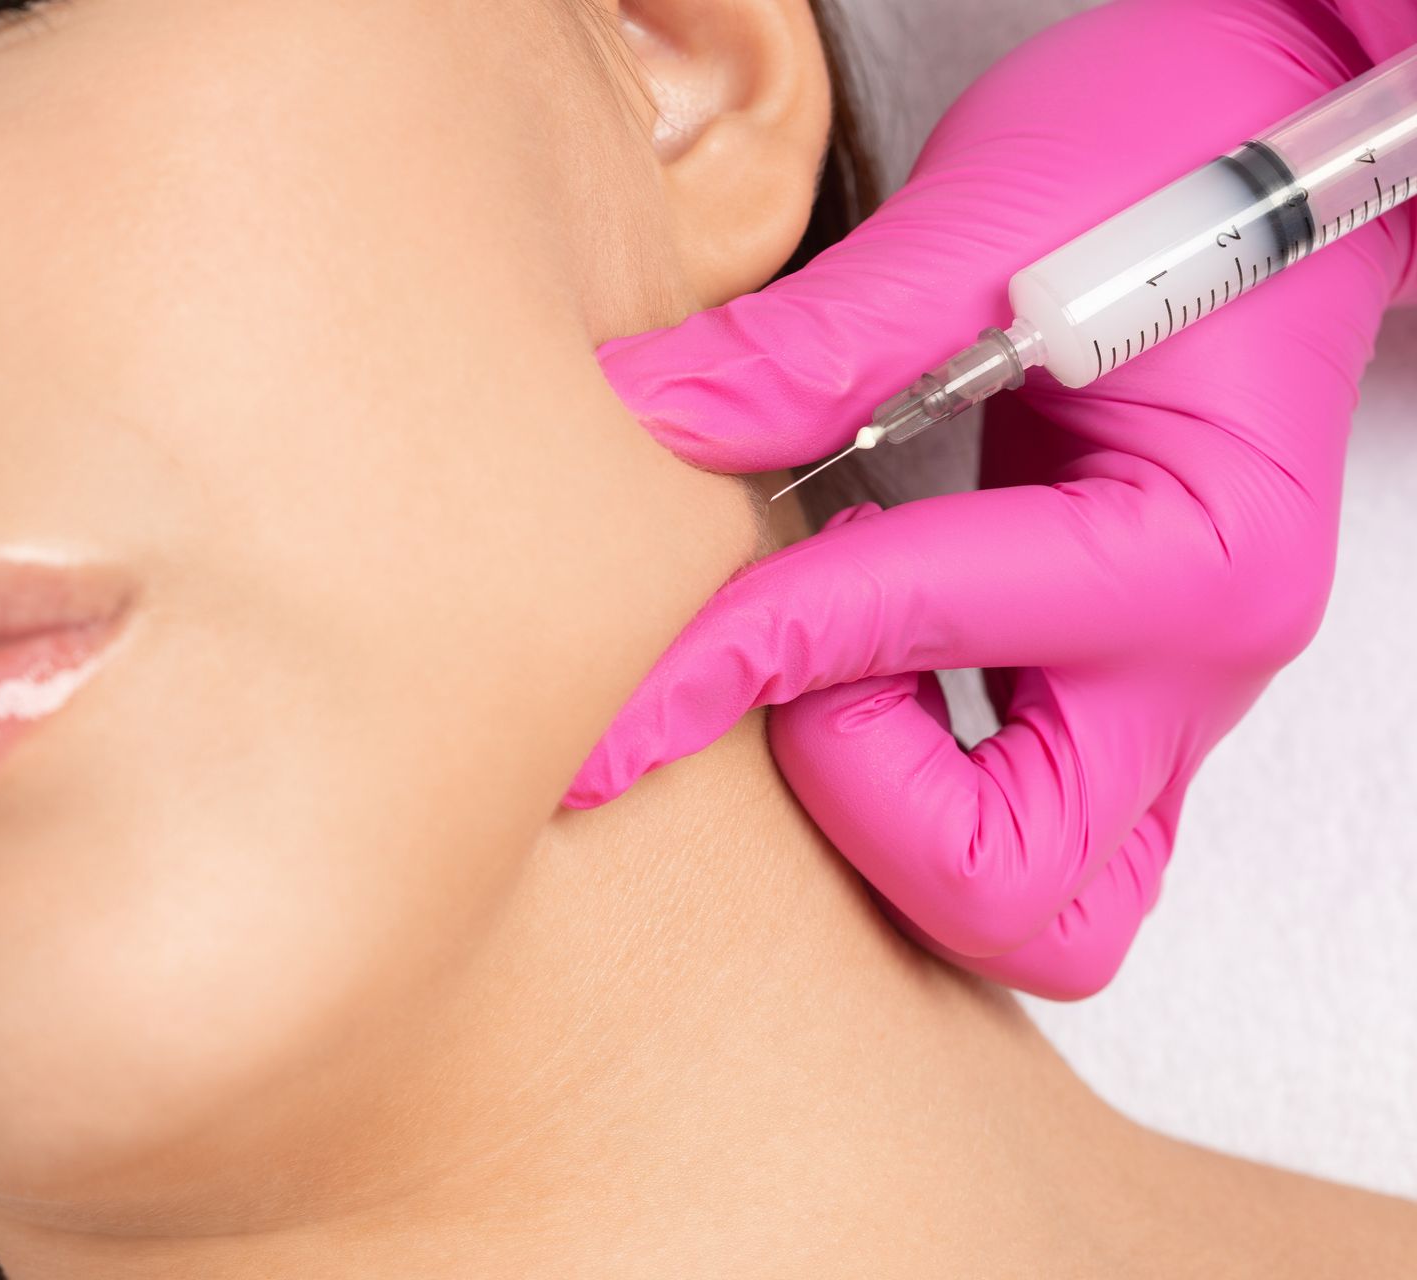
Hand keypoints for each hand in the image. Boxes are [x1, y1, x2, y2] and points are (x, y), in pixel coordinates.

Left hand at [562, 0, 1416, 998]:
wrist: (1268, 153)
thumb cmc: (1169, 155)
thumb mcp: (983, 221)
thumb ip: (810, 346)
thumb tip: (636, 425)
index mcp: (1187, 541)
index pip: (905, 632)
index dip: (723, 660)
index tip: (606, 698)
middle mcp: (1199, 661)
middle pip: (1008, 881)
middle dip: (847, 794)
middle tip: (783, 659)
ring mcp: (1177, 704)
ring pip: (1044, 908)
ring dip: (901, 835)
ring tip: (836, 681)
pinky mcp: (1136, 707)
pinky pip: (1045, 846)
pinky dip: (934, 807)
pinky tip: (868, 685)